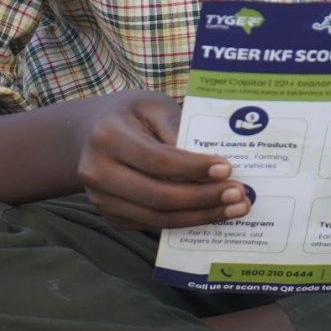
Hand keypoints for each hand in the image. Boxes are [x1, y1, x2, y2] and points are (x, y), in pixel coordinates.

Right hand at [73, 93, 248, 230]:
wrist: (90, 133)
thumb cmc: (132, 115)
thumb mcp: (154, 106)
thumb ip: (178, 127)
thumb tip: (211, 159)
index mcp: (107, 136)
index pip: (157, 159)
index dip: (193, 168)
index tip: (227, 169)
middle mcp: (97, 171)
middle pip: (157, 195)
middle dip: (203, 198)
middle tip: (240, 195)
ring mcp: (101, 199)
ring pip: (157, 217)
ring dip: (200, 216)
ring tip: (234, 209)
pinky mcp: (111, 216)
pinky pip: (153, 224)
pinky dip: (185, 222)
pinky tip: (211, 214)